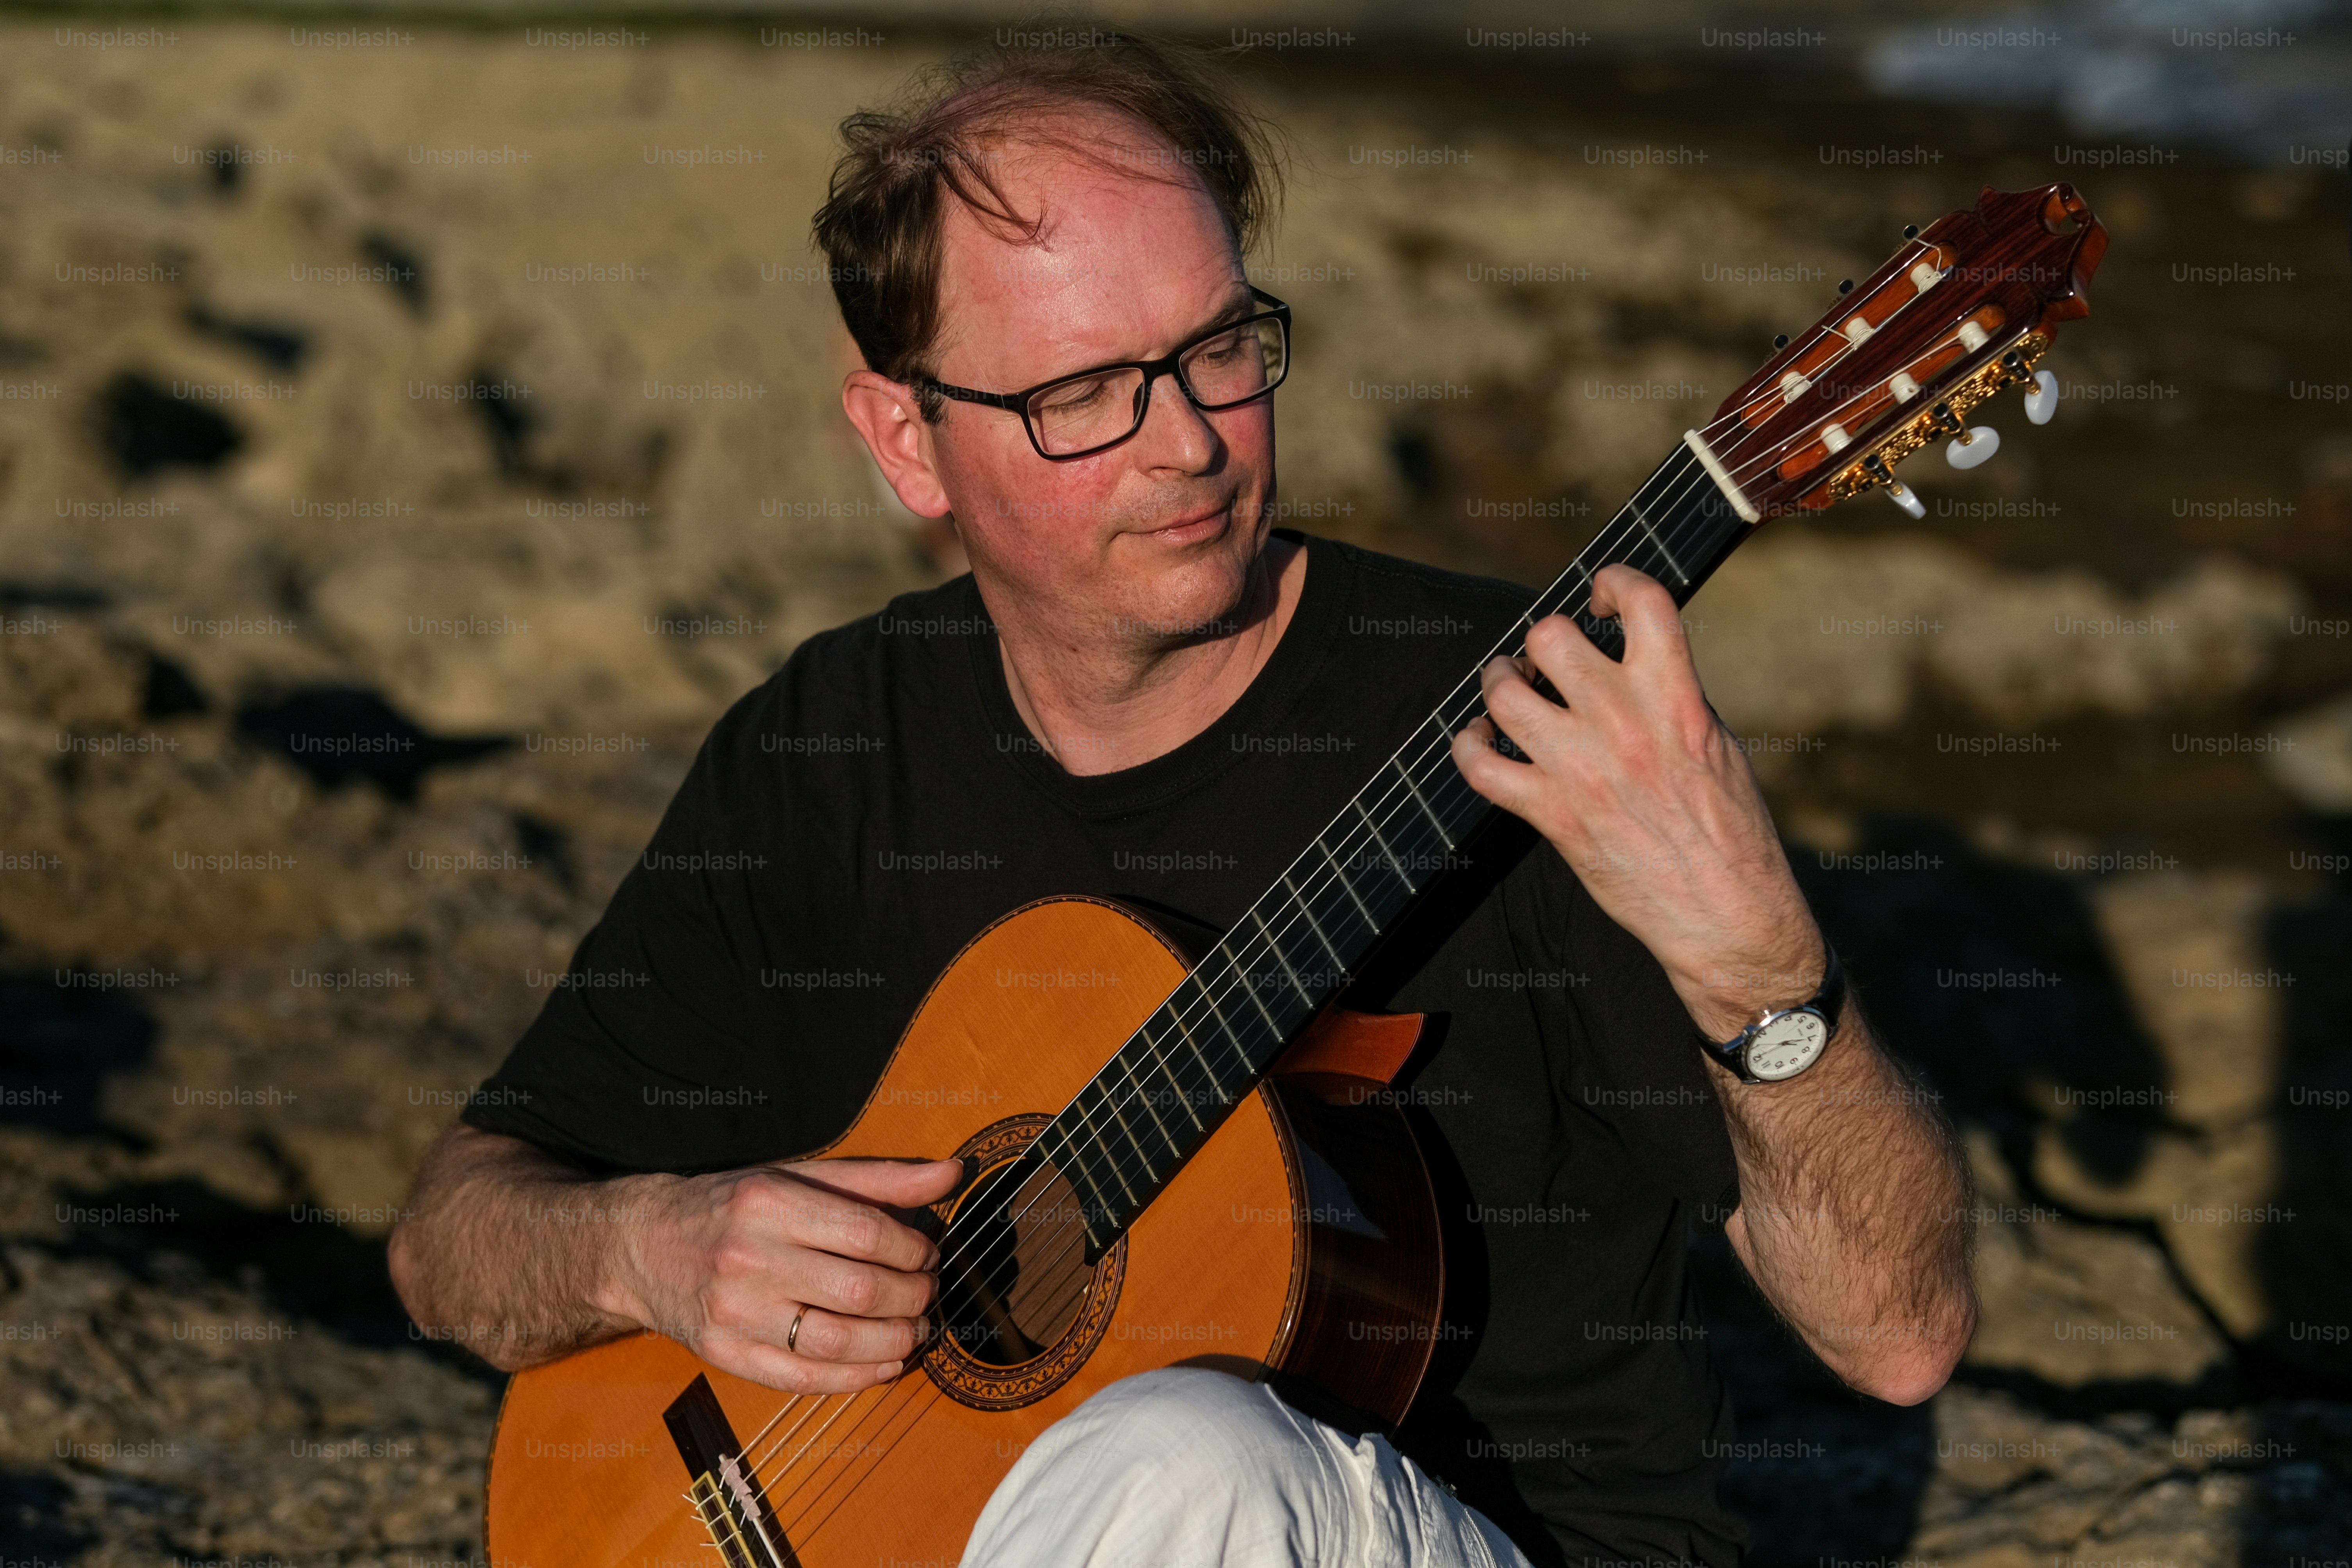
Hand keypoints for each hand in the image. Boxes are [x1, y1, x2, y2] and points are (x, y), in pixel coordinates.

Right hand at [599, 1156, 963, 1394]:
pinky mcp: (726, 1355)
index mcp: (769, 1204)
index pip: (869, 1234)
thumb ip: (877, 1178)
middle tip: (927, 1292)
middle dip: (914, 1297)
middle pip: (862, 1292)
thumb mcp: (798, 1175)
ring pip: (840, 1344)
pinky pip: (806, 1381)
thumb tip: (952, 1173)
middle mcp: (749, 1259)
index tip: (926, 1253)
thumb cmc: (732, 1206)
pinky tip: (886, 1364)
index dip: (914, 1249)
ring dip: (896, 1342)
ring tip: (915, 1329)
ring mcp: (735, 1314)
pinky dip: (858, 1379)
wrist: (643, 1246)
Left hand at [1449, 565, 1824, 1040]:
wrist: (1726, 913)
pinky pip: (1480, 766)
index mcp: (1677, 699)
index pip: (1642, 600)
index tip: (1602, 598)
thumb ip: (1673, 696)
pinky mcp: (1552, 815)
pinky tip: (1478, 742)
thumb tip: (1633, 661)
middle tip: (1545, 660)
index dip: (1613, 581)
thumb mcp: (1717, 744)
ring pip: (1504, 694)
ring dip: (1499, 683)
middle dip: (1542, 641)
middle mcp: (1624, 724)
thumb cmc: (1731, 832)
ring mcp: (1581, 769)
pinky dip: (1468, 747)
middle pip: (1551, 638)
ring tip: (1508, 688)